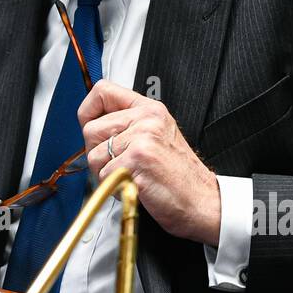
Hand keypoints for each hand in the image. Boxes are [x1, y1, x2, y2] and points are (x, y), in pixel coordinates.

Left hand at [78, 80, 220, 244]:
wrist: (204, 202)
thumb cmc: (181, 177)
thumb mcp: (159, 136)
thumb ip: (130, 125)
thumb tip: (93, 125)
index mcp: (150, 110)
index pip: (102, 90)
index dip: (88, 110)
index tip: (90, 123)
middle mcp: (146, 120)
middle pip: (91, 129)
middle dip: (97, 153)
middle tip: (120, 165)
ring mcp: (141, 139)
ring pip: (93, 156)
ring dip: (106, 174)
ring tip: (132, 176)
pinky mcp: (136, 160)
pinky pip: (104, 176)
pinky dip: (114, 188)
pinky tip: (136, 186)